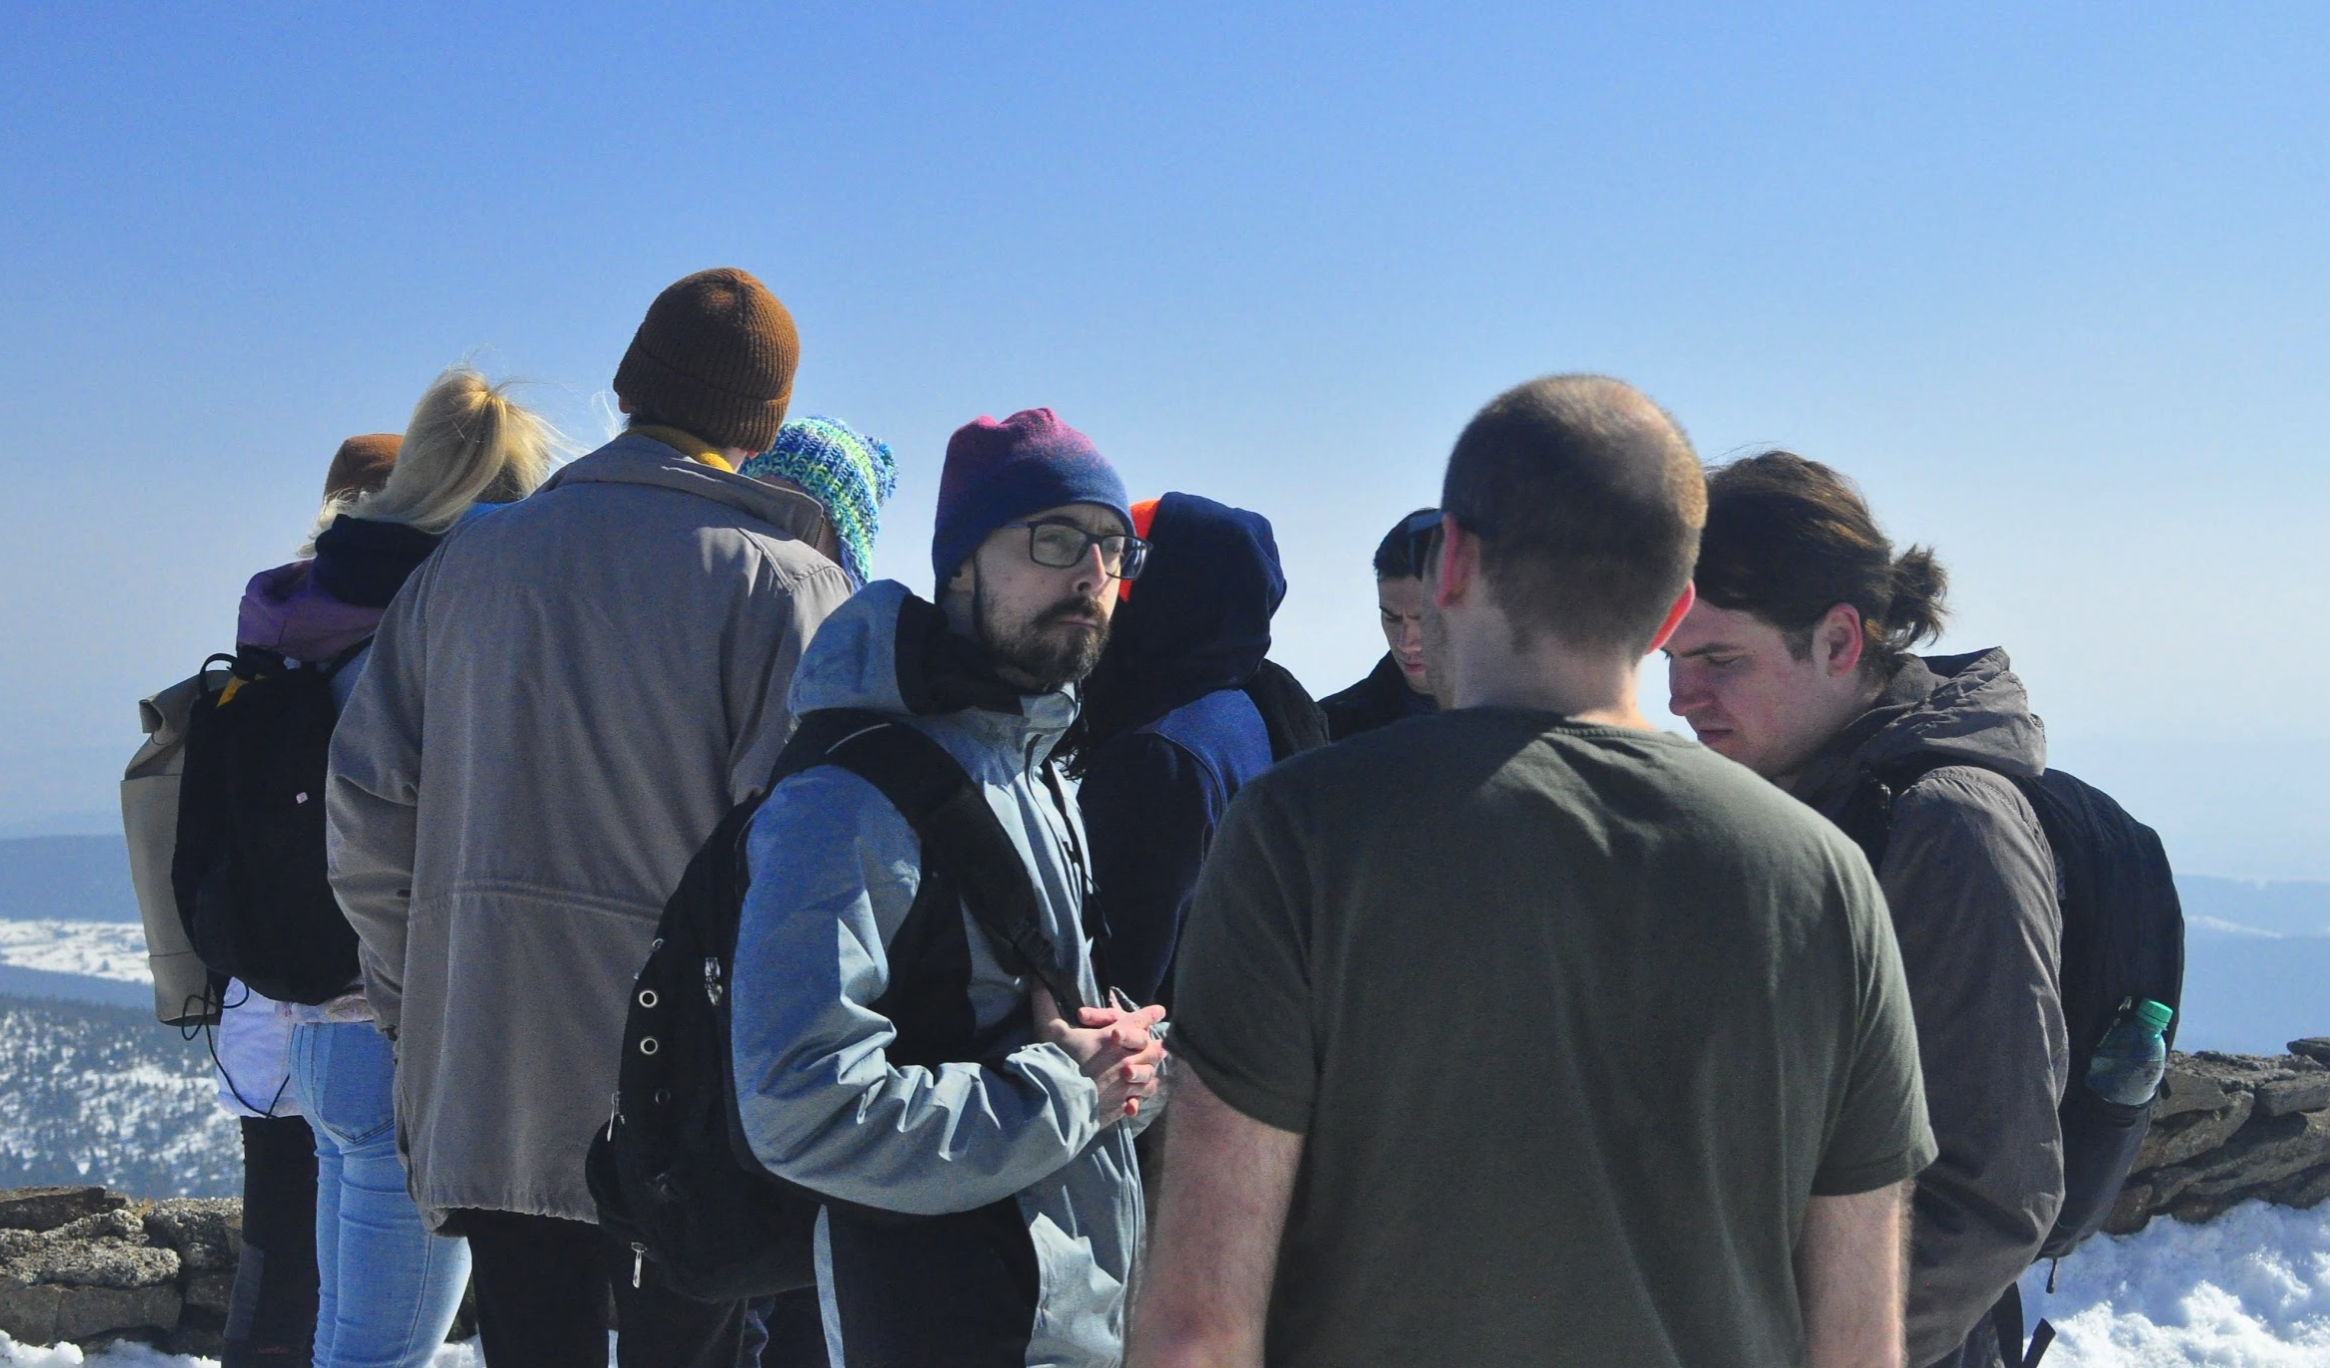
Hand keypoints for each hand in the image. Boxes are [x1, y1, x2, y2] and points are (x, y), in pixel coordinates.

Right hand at [1033, 985, 1167, 1124]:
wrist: (1056, 1102)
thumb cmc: (1055, 1060)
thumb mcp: (1049, 1030)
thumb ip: (1045, 1003)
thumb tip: (1037, 978)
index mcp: (1113, 1038)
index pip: (1139, 1021)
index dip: (1151, 1014)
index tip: (1160, 1010)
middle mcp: (1125, 1060)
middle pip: (1152, 1050)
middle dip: (1154, 1046)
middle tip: (1157, 1045)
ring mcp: (1125, 1085)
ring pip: (1149, 1077)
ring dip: (1148, 1073)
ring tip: (1147, 1073)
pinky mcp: (1120, 1106)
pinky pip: (1137, 1101)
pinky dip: (1137, 1099)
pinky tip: (1133, 1101)